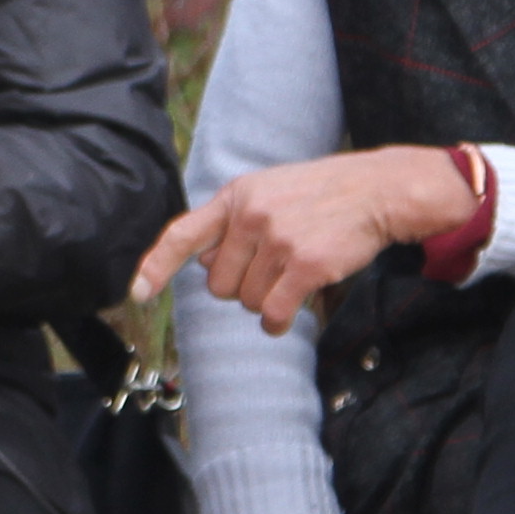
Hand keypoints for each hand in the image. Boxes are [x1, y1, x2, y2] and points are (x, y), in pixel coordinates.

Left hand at [130, 148, 481, 333]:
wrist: (376, 190)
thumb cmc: (319, 195)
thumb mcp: (267, 191)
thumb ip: (231, 224)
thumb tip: (201, 265)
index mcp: (235, 197)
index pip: (183, 234)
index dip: (156, 265)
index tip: (138, 293)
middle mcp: (251, 216)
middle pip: (218, 286)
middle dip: (241, 287)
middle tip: (271, 268)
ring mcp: (279, 240)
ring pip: (247, 302)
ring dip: (266, 300)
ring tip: (291, 274)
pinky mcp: (306, 265)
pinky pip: (272, 315)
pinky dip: (277, 323)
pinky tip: (288, 313)